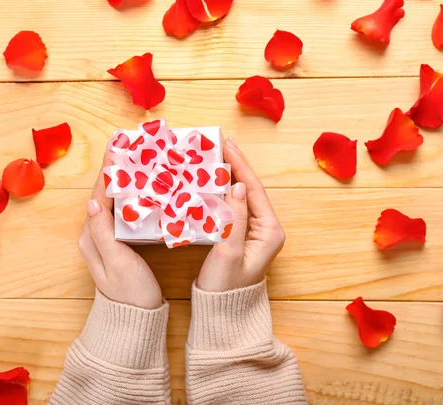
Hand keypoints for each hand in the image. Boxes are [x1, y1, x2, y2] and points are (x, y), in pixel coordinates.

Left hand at [78, 154, 162, 308]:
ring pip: (112, 201)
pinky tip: (141, 187)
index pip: (97, 195)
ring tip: (135, 159)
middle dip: (114, 170)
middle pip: (103, 194)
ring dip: (121, 180)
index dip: (108, 171)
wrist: (136, 318)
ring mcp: (106, 238)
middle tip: (128, 147)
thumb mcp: (117, 262)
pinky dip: (130, 195)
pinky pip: (122, 211)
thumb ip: (103, 233)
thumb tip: (92, 202)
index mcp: (91, 236)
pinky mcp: (119, 243)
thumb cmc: (129, 292)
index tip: (117, 148)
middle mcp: (94, 234)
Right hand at [197, 137, 285, 291]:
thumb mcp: (229, 251)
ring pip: (240, 197)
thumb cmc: (226, 287)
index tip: (226, 145)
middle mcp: (265, 229)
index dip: (240, 165)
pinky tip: (210, 182)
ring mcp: (253, 233)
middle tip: (219, 144)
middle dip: (235, 166)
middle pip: (249, 189)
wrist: (223, 313)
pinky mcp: (240, 237)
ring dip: (228, 176)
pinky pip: (232, 208)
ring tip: (214, 157)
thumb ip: (234, 217)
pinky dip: (221, 192)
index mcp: (269, 231)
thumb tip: (234, 185)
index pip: (253, 189)